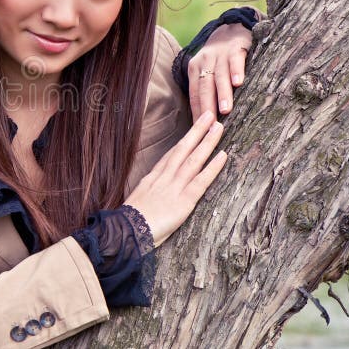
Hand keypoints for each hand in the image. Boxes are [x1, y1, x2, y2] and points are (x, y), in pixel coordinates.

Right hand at [124, 110, 227, 246]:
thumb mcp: (135, 204)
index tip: (192, 130)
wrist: (125, 233)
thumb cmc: (128, 225)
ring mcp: (174, 188)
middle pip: (182, 150)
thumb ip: (146, 197)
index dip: (183, 142)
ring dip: (207, 142)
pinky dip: (212, 167)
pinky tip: (223, 155)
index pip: (170, 156)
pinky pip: (201, 181)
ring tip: (218, 127)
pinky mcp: (183, 201)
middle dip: (196, 132)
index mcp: (151, 180)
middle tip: (208, 115)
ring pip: (193, 159)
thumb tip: (150, 197)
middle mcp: (163, 179)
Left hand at [187, 23, 252, 119]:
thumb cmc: (219, 59)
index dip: (197, 112)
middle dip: (207, 106)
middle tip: (211, 125)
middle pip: (204, 87)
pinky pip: (234, 60)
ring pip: (219, 76)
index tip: (200, 130)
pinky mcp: (235, 48)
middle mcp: (204, 61)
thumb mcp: (208, 71)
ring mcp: (219, 54)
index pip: (194, 94)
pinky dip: (236, 71)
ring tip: (225, 110)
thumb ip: (206, 90)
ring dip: (222, 94)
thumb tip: (206, 121)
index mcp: (194, 69)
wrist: (231, 28)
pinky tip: (239, 83)